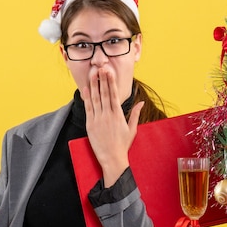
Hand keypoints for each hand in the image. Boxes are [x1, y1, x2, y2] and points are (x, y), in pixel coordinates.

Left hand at [81, 68, 143, 186]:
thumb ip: (135, 114)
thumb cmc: (123, 145)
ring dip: (94, 85)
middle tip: (101, 67)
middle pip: (105, 93)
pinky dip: (86, 98)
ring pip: (95, 99)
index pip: (114, 94)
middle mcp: (108, 115)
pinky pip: (88, 108)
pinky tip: (85, 89)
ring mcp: (98, 119)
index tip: (110, 72)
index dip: (111, 82)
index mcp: (118, 115)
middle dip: (103, 80)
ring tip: (93, 74)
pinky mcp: (90, 125)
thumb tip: (141, 102)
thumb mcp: (132, 129)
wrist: (112, 159)